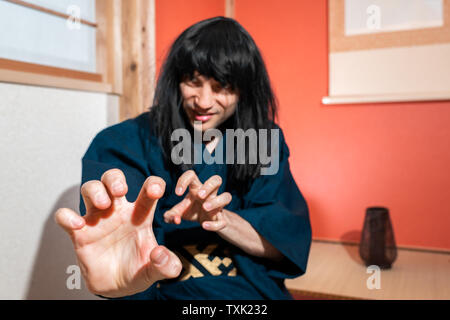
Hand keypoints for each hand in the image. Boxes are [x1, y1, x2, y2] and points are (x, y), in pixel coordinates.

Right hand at [54, 169, 181, 297]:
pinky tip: (77, 225)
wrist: (117, 288)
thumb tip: (161, 254)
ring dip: (95, 190)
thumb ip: (168, 265)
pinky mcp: (79, 234)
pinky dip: (66, 216)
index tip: (155, 191)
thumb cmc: (138, 271)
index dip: (153, 183)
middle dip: (115, 178)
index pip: (148, 189)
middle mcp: (118, 212)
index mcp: (140, 215)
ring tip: (103, 204)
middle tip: (120, 190)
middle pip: (113, 179)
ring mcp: (98, 220)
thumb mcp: (159, 272)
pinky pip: (64, 217)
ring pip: (90, 189)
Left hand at [163, 170, 231, 231]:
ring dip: (216, 202)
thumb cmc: (192, 211)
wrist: (206, 223)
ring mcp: (218, 206)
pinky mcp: (221, 219)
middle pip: (217, 180)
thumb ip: (170, 215)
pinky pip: (223, 221)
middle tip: (199, 195)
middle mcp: (210, 194)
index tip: (177, 194)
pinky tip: (204, 225)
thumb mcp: (179, 212)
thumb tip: (172, 218)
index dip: (184, 181)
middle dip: (209, 186)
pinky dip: (214, 224)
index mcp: (197, 188)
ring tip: (205, 208)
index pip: (192, 175)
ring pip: (227, 196)